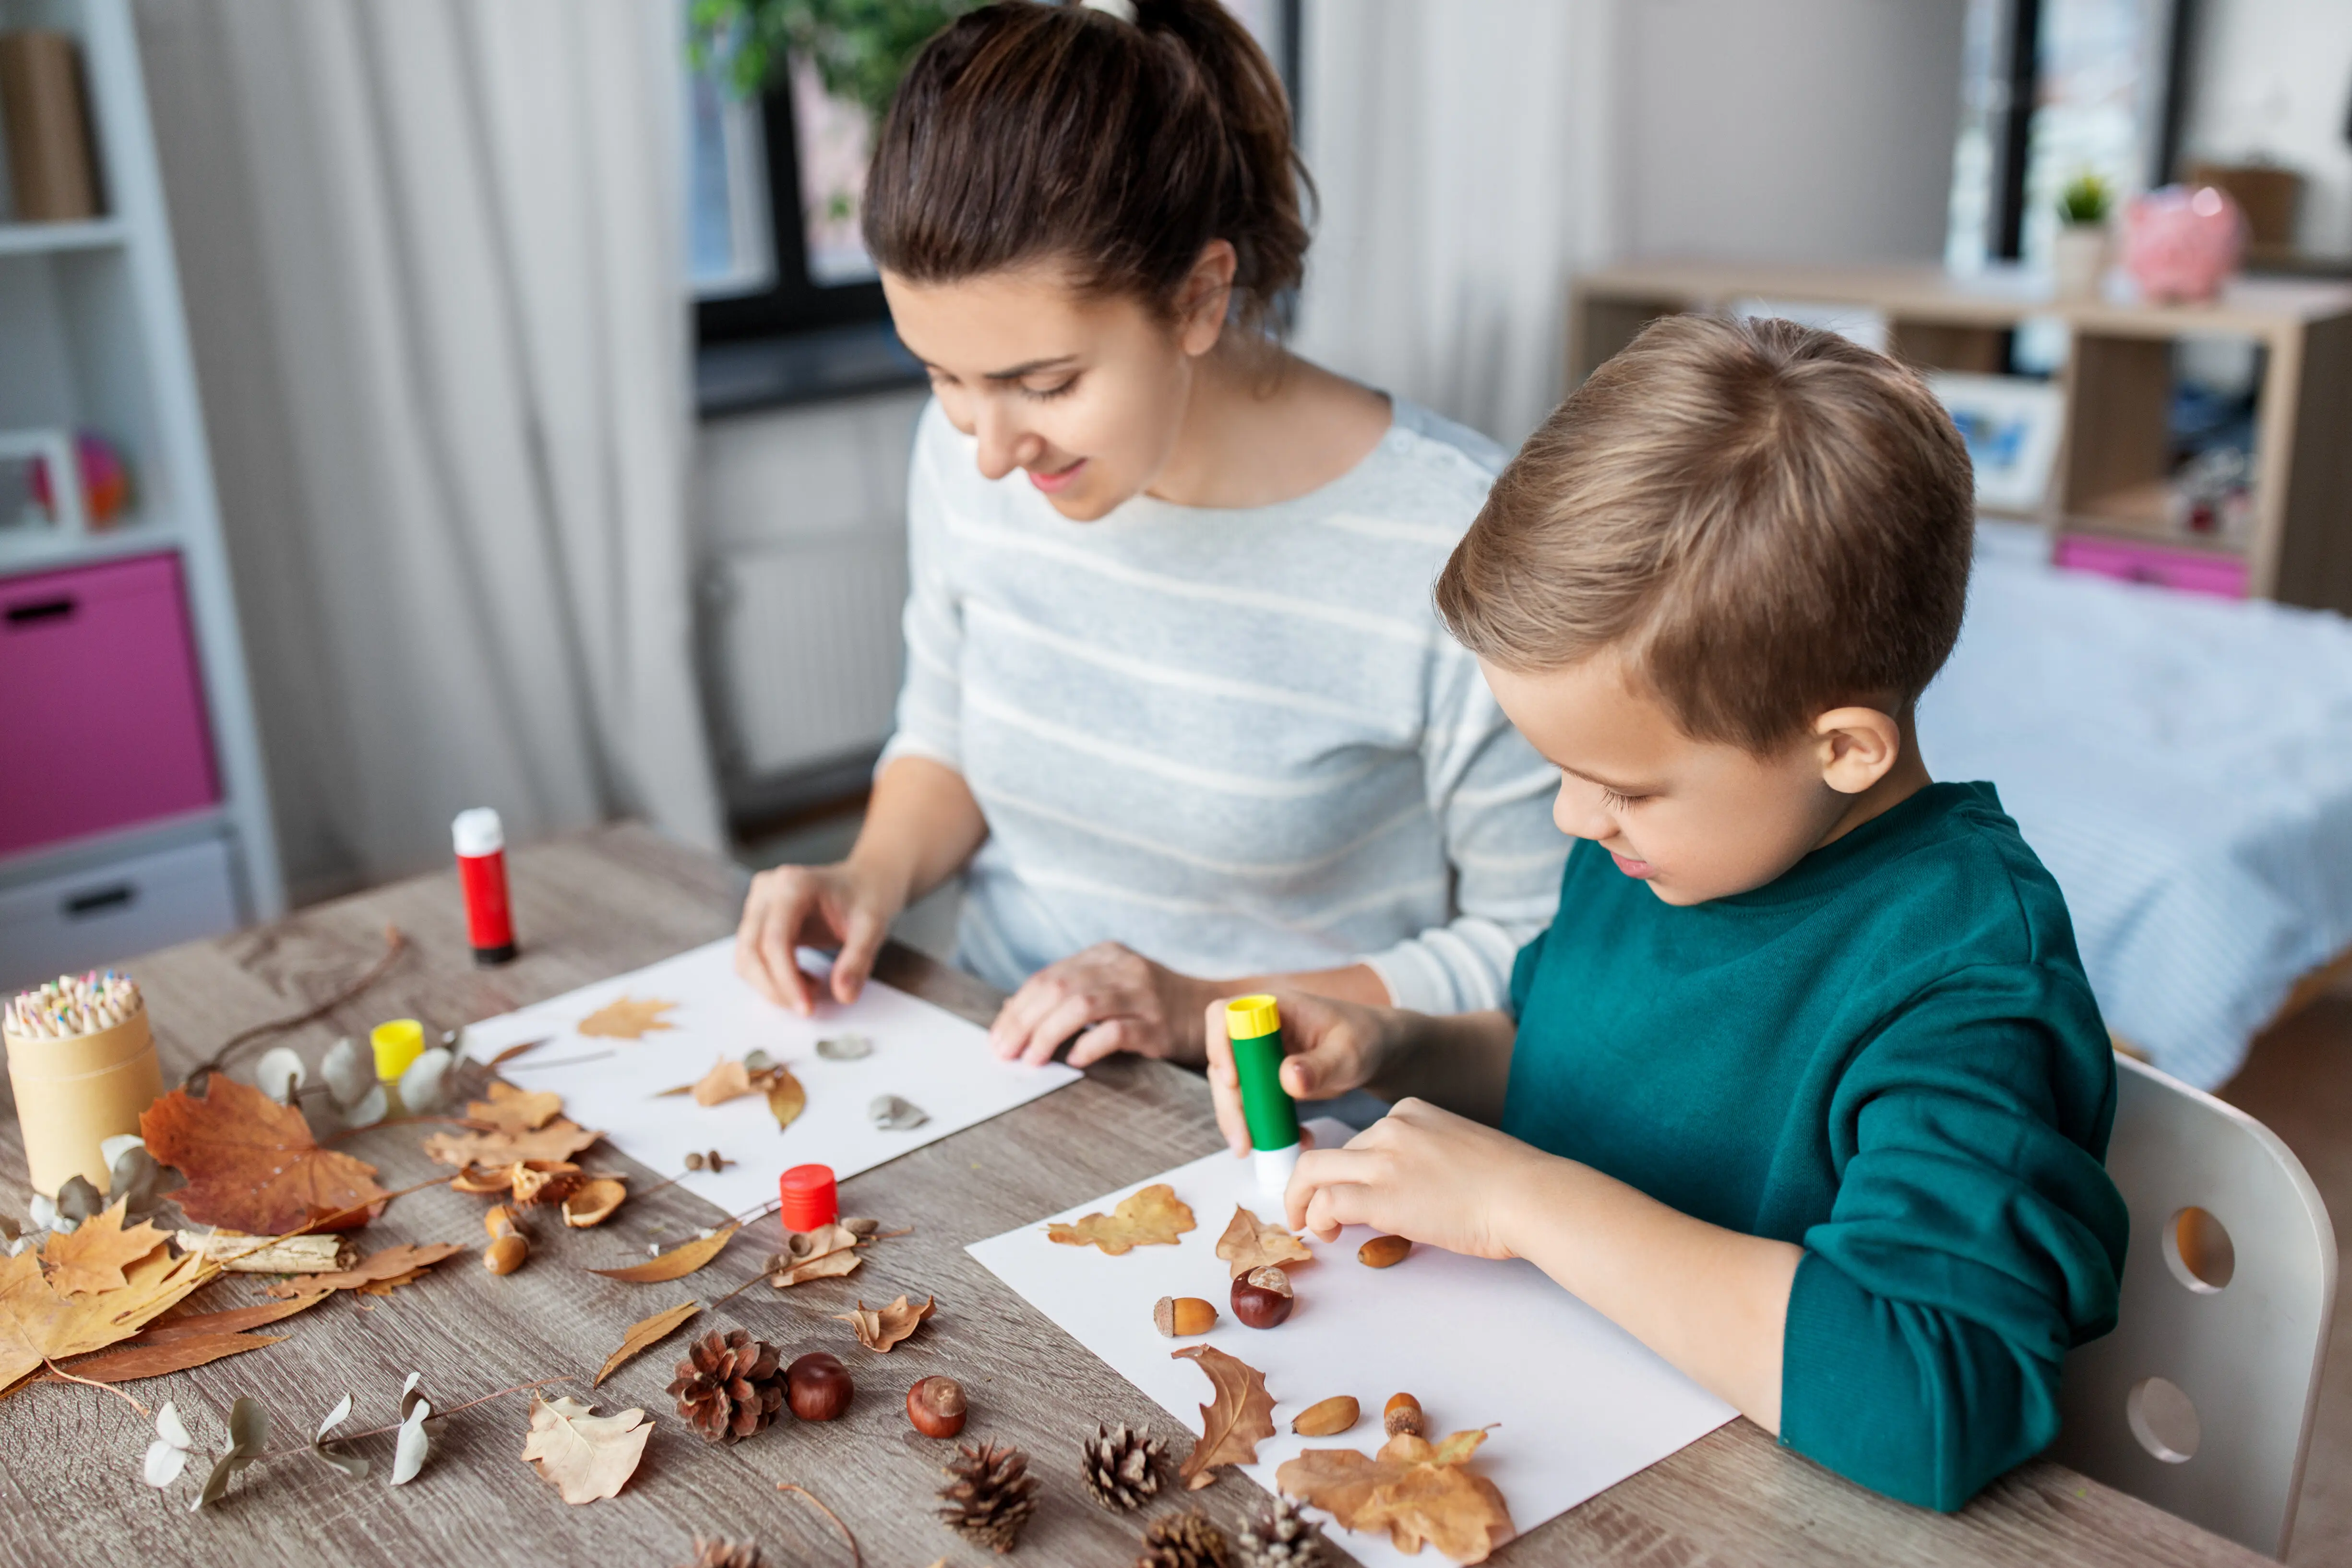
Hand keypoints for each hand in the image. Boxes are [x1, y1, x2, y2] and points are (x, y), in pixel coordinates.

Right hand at [734, 860, 906, 1014]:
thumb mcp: (872, 928)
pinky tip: (801, 979)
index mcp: (793, 884)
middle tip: (806, 1008)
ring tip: (810, 989)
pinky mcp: (756, 919)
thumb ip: (858, 960)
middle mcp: (767, 889)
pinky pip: (750, 956)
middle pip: (753, 950)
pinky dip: (769, 977)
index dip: (786, 979)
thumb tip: (844, 995)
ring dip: (770, 985)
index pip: (775, 939)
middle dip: (776, 988)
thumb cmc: (867, 900)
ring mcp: (757, 902)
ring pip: (745, 956)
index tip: (807, 1008)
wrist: (864, 883)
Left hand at [988, 943, 1210, 1065]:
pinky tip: (1074, 1059)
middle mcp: (1123, 968)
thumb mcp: (1111, 988)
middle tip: (1005, 1052)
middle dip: (1024, 1022)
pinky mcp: (1158, 1024)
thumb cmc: (1153, 1005)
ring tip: (1032, 1059)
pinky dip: (1089, 1044)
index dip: (1017, 1008)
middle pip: (1059, 988)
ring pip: (1082, 1005)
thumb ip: (1069, 995)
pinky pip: (1117, 1031)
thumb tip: (1011, 1012)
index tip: (997, 1037)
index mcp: (1106, 955)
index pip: (1049, 977)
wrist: (1214, 1010)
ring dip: (1048, 1034)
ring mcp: (1143, 994)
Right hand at [1203, 990, 1410, 1155]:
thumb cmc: (1365, 1038)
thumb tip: (1287, 1079)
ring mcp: (1261, 1056)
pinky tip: (1297, 1141)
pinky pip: (1254, 1104)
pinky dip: (1266, 1127)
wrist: (1378, 1051)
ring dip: (1242, 1121)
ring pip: (1233, 1088)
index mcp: (1273, 1007)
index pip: (1224, 1014)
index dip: (1219, 1044)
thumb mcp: (1350, 1052)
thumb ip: (1321, 1065)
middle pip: (1223, 1061)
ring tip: (1257, 1151)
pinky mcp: (1267, 1080)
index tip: (1234, 1081)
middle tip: (1243, 1141)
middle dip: (1229, 1103)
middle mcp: (1259, 1029)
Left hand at [1282, 1098, 1541, 1260]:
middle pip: (1331, 1153)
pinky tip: (1328, 1234)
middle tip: (1309, 1211)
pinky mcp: (1381, 1195)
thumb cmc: (1510, 1185)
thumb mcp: (1458, 1152)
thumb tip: (1405, 1193)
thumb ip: (1424, 1160)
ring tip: (1311, 1226)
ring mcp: (1384, 1159)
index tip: (1344, 1190)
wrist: (1530, 1195)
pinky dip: (1317, 1218)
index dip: (1346, 1170)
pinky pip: (1327, 1202)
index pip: (1361, 1139)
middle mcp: (1392, 1126)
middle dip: (1311, 1184)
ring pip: (1313, 1171)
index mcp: (1412, 1112)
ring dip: (1303, 1202)